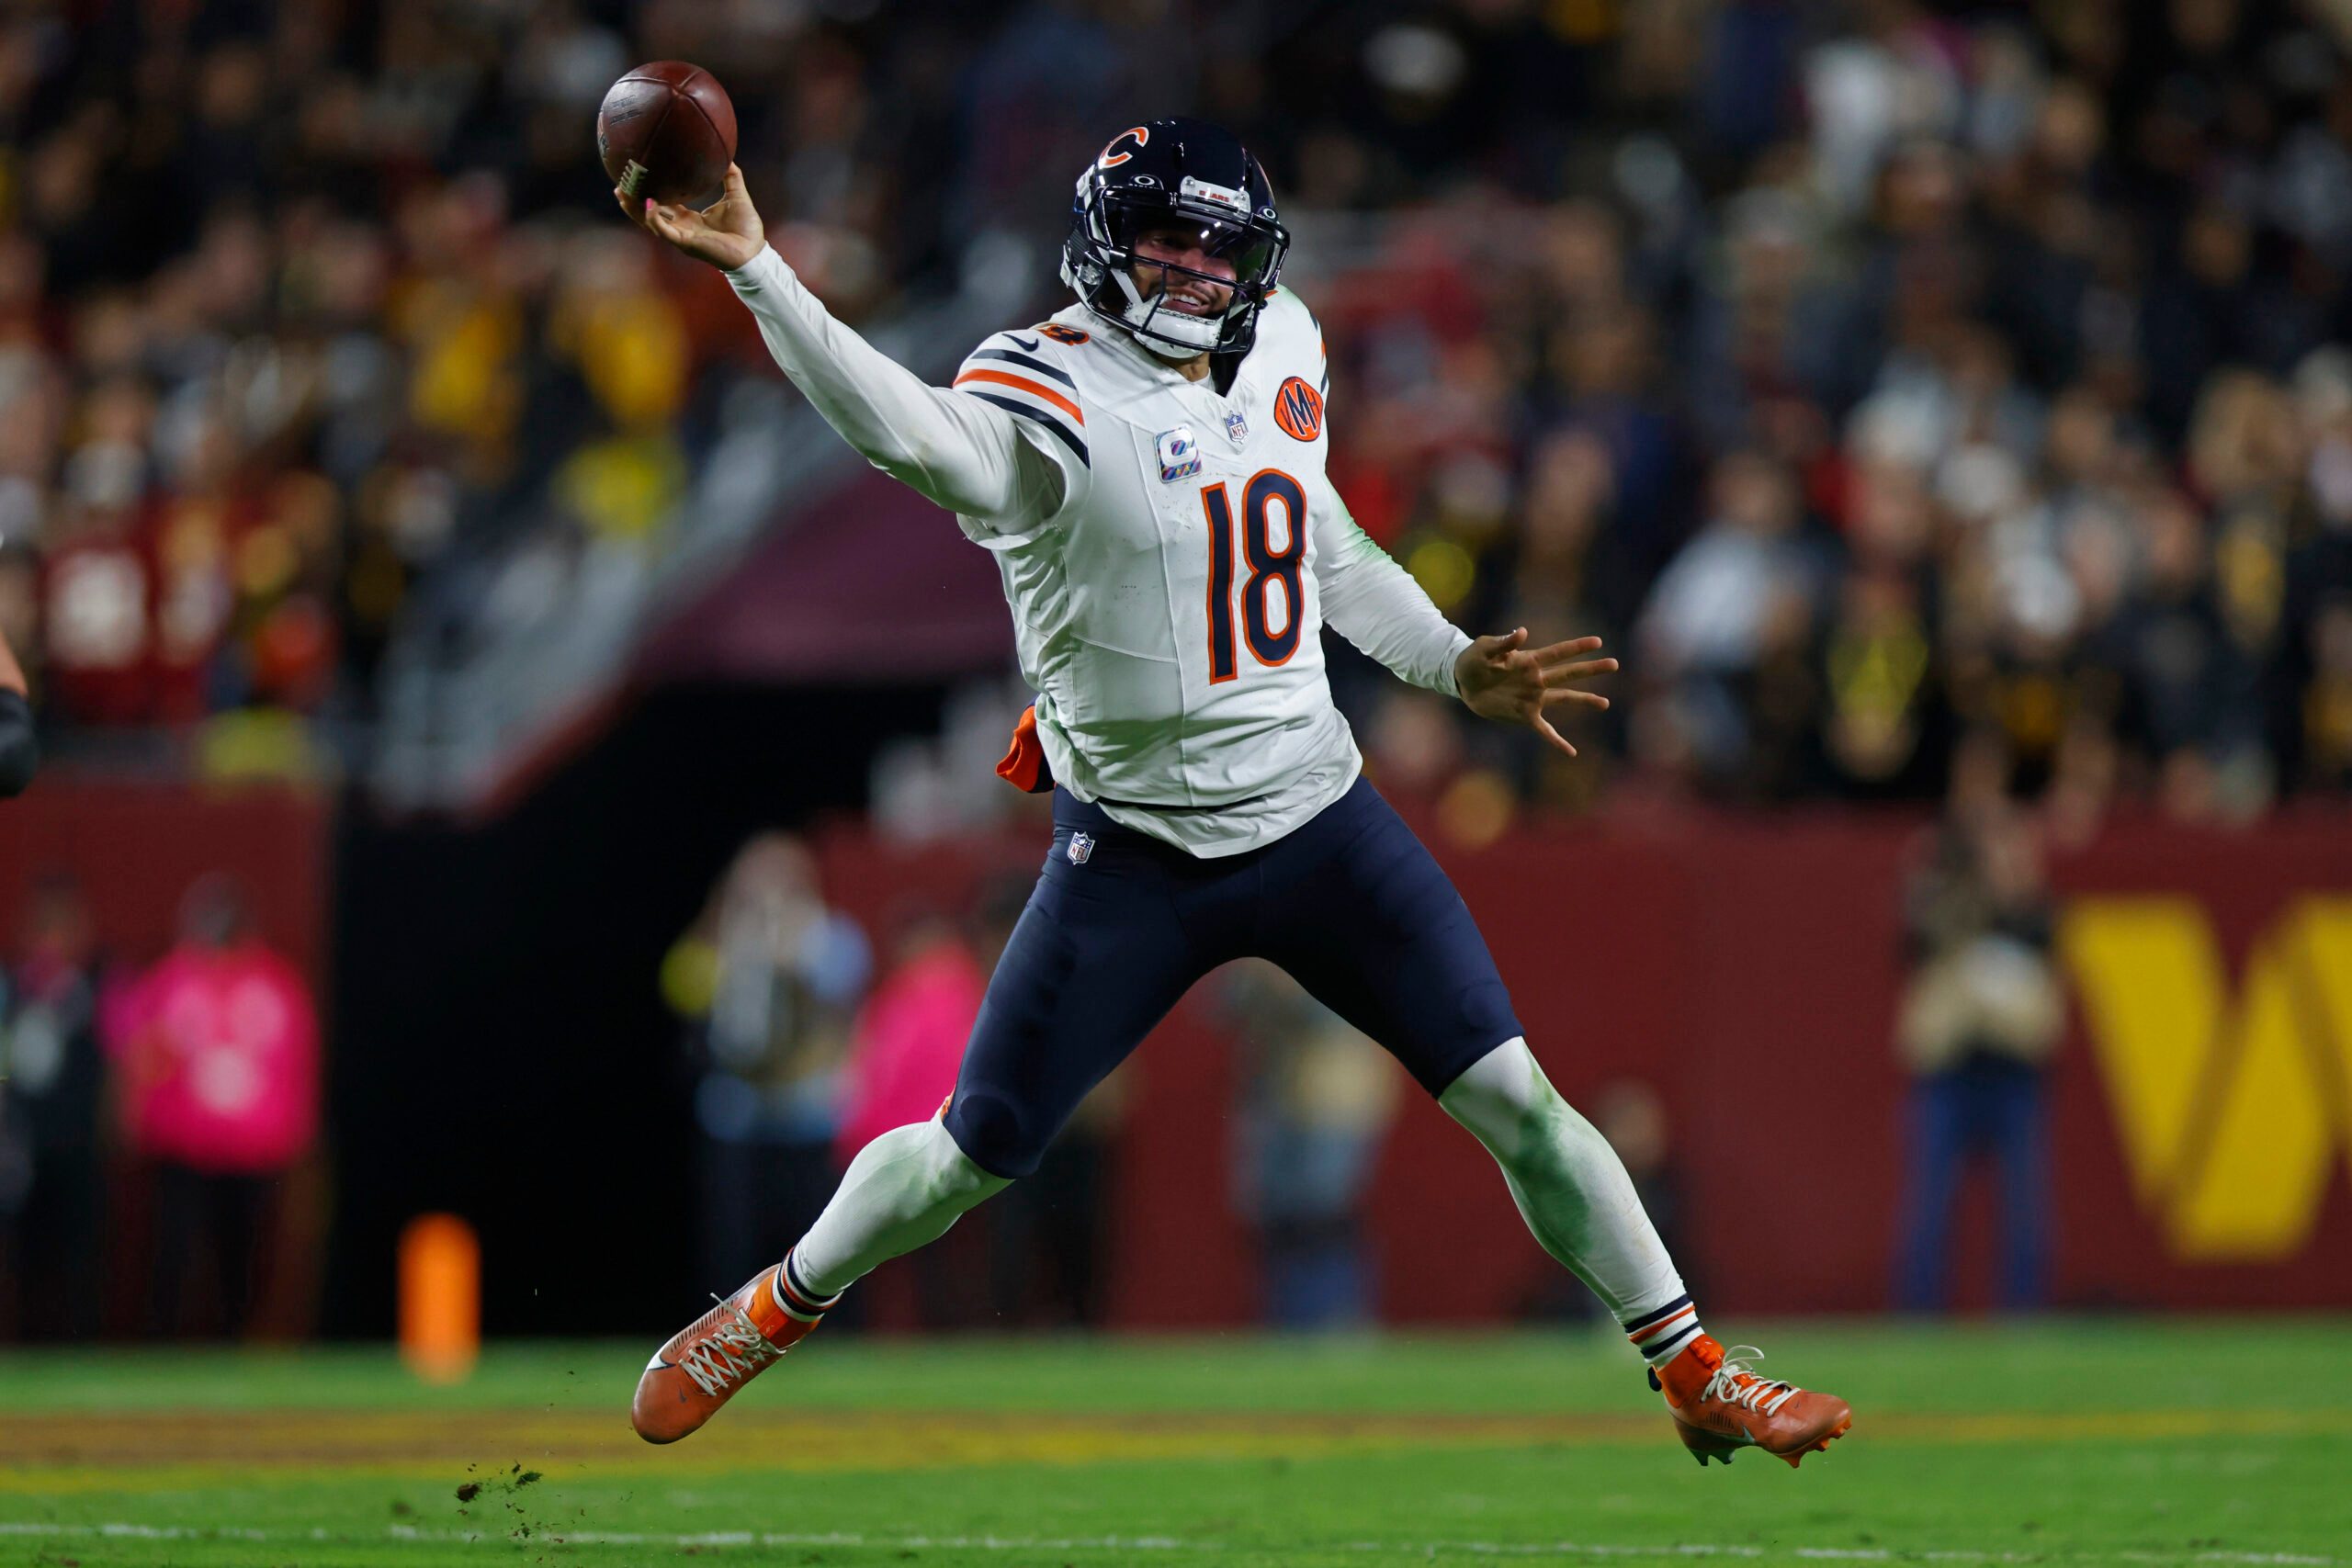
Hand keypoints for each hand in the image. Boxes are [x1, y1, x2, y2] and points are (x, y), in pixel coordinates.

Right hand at [617, 162, 764, 271]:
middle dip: (632, 201)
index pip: (663, 205)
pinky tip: (649, 202)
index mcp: (689, 220)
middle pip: (648, 215)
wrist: (755, 252)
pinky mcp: (686, 244)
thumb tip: (728, 154)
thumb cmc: (746, 229)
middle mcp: (681, 229)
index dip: (649, 192)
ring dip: (635, 209)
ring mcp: (681, 237)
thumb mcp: (736, 195)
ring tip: (622, 192)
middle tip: (618, 183)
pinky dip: (655, 218)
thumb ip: (731, 176)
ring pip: (650, 223)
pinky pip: (664, 230)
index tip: (637, 176)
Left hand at [1454, 629, 1615, 758]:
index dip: (1577, 647)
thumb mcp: (1484, 648)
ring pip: (1564, 698)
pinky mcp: (1525, 715)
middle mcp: (1536, 679)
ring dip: (1584, 700)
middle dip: (1591, 669)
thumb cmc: (1473, 660)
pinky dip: (1558, 740)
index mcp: (1529, 660)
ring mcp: (1533, 698)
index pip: (1558, 652)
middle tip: (1614, 664)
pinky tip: (1571, 752)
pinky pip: (1545, 730)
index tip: (1598, 642)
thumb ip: (1504, 642)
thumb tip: (1523, 632)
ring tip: (1605, 703)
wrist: (1462, 682)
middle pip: (1569, 673)